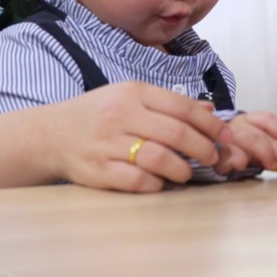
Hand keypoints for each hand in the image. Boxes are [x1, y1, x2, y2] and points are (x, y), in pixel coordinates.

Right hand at [39, 81, 233, 192]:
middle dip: (203, 149)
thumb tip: (209, 110)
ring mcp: (108, 143)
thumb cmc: (97, 114)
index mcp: (133, 93)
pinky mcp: (97, 170)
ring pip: (158, 157)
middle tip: (214, 158)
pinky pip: (136, 180)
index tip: (226, 136)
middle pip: (175, 133)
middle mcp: (121, 115)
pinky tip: (161, 183)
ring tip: (188, 173)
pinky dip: (155, 184)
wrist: (50, 134)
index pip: (182, 107)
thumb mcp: (130, 97)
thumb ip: (168, 103)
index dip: (210, 124)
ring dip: (182, 169)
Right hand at [213, 112, 276, 173]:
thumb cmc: (236, 150)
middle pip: (261, 134)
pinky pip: (232, 155)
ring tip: (269, 165)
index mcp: (248, 121)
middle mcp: (238, 126)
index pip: (267, 118)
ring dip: (264, 153)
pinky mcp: (217, 152)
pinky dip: (240, 162)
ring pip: (249, 139)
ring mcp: (227, 138)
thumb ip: (270, 150)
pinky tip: (241, 166)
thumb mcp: (255, 146)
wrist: (206, 151)